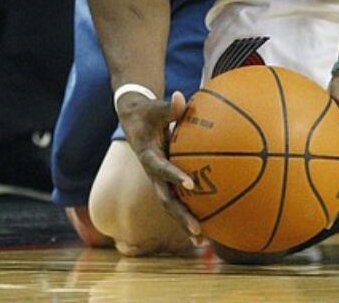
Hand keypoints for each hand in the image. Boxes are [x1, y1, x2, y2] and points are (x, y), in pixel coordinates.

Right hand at [117, 90, 201, 242]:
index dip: (174, 176)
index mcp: (147, 155)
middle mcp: (152, 172)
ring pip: (171, 205)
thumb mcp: (153, 107)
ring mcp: (158, 179)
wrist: (132, 120)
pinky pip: (177, 199)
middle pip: (165, 198)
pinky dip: (189, 212)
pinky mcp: (164, 180)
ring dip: (184, 222)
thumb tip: (180, 97)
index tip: (190, 184)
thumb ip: (167, 106)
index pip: (160, 168)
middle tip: (197, 230)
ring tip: (202, 241)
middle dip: (181, 216)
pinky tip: (206, 226)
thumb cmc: (146, 112)